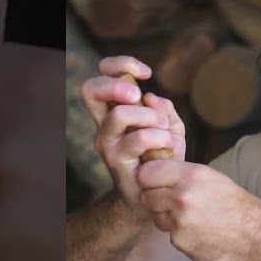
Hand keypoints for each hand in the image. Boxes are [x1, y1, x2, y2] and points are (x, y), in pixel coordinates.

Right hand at [79, 56, 186, 215]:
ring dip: (149, 117)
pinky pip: (137, 140)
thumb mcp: (170, 129)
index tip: (146, 73)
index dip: (120, 64)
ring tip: (164, 130)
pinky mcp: (118, 163)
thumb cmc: (163, 159)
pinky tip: (169, 146)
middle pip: (90, 89)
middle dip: (118, 83)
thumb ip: (165, 109)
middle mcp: (104, 125)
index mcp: (114, 111)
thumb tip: (152, 98)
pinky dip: (159, 137)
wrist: (159, 196)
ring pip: (119, 114)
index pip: (102, 75)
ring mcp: (108, 144)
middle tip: (138, 96)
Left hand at [137, 161, 260, 260]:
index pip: (148, 172)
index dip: (150, 177)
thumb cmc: (239, 207)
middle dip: (156, 199)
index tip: (156, 181)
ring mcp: (179, 222)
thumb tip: (157, 172)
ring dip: (166, 217)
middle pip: (146, 195)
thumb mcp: (213, 179)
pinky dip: (180, 234)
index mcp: (191, 176)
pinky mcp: (180, 242)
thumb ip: (183, 175)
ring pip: (156, 216)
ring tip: (191, 218)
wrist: (257, 238)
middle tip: (172, 202)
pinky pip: (169, 234)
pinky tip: (199, 232)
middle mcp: (181, 197)